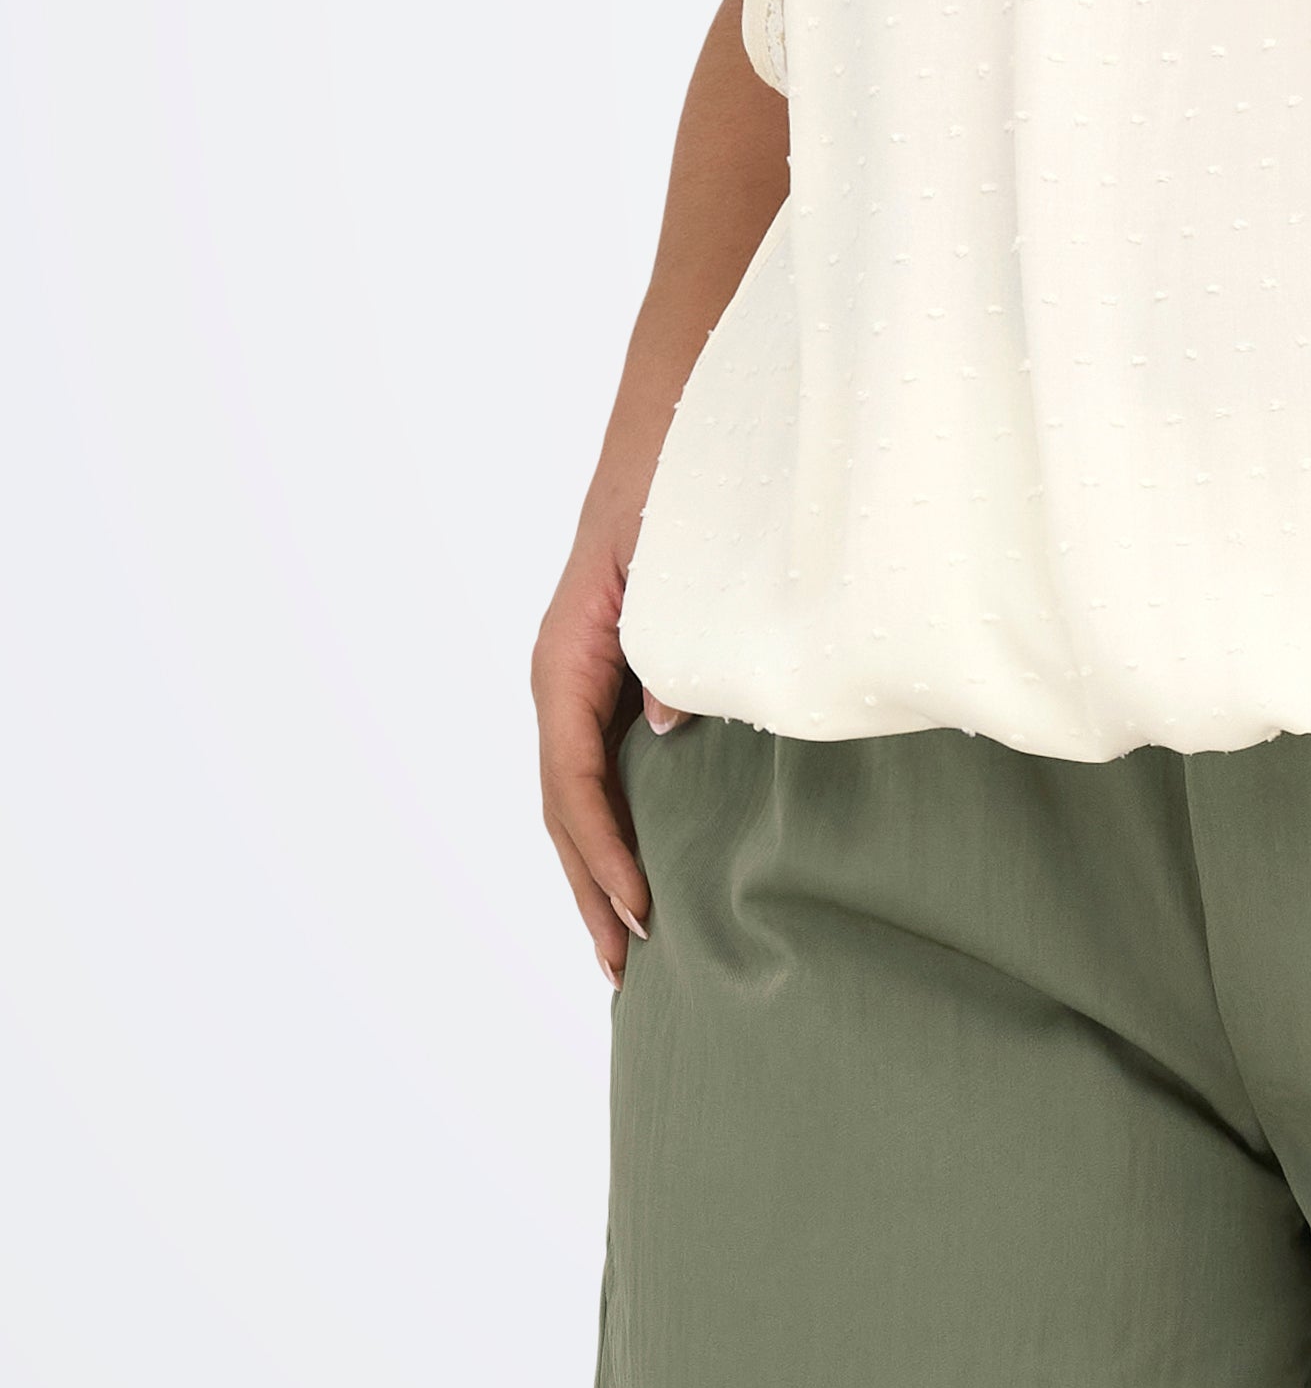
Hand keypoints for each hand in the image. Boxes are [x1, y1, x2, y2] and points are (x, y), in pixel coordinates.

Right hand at [531, 482, 684, 987]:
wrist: (672, 418)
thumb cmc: (671, 483)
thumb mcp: (671, 562)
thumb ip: (667, 646)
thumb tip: (669, 727)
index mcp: (566, 656)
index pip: (571, 777)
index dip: (601, 849)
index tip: (638, 910)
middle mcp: (561, 675)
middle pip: (563, 804)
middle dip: (589, 887)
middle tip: (623, 968)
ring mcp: (580, 679)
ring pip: (574, 794)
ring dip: (593, 870)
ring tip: (621, 946)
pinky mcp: (608, 677)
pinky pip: (596, 766)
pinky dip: (609, 825)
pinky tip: (634, 866)